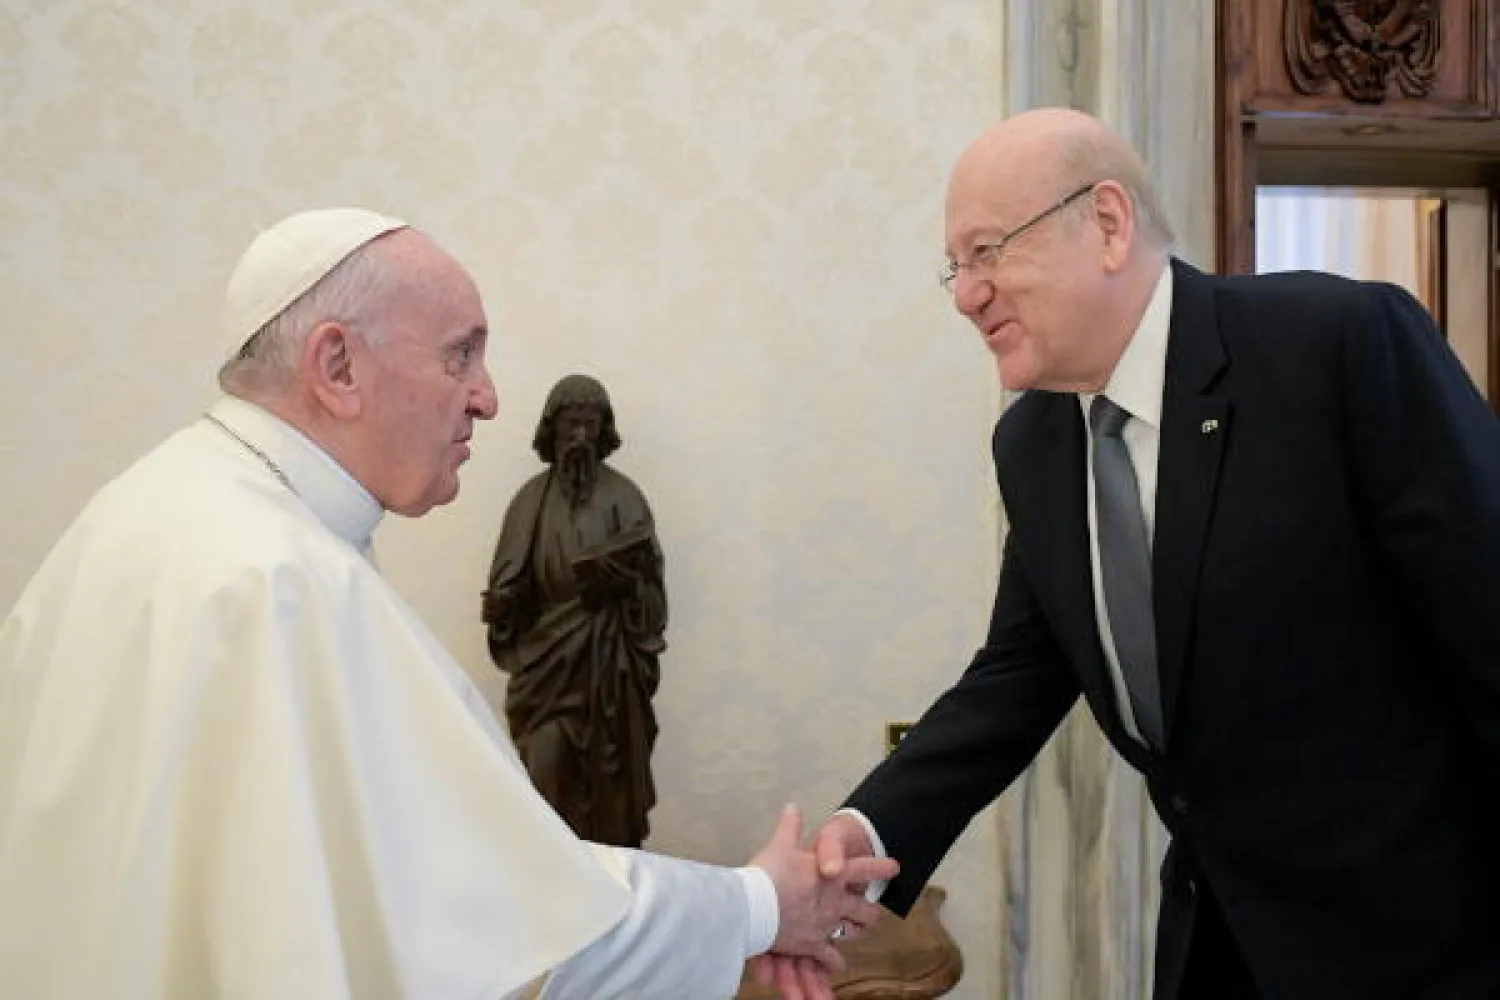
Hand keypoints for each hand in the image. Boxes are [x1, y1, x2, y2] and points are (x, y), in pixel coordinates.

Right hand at [748, 805, 896, 978]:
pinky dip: (833, 960)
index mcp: (833, 874)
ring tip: (859, 932)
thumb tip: (792, 807)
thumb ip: (789, 827)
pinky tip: (837, 963)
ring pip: (850, 931)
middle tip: (876, 913)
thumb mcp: (780, 845)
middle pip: (863, 908)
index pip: (864, 867)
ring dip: (856, 931)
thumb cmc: (771, 873)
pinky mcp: (813, 944)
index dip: (880, 867)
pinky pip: (829, 955)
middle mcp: (835, 900)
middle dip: (870, 911)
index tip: (895, 867)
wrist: (757, 906)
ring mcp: (826, 924)